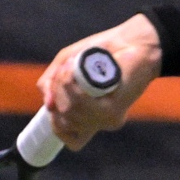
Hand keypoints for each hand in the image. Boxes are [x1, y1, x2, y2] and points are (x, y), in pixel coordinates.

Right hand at [37, 13, 162, 151]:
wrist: (131, 41)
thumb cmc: (99, 53)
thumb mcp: (65, 66)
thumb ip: (51, 85)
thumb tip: (48, 106)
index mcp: (89, 117)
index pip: (69, 138)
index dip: (55, 122)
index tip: (55, 99)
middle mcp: (99, 122)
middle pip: (63, 122)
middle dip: (56, 92)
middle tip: (66, 70)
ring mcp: (107, 118)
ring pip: (68, 112)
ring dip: (63, 84)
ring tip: (73, 65)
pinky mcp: (114, 110)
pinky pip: (81, 104)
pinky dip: (74, 85)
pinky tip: (79, 70)